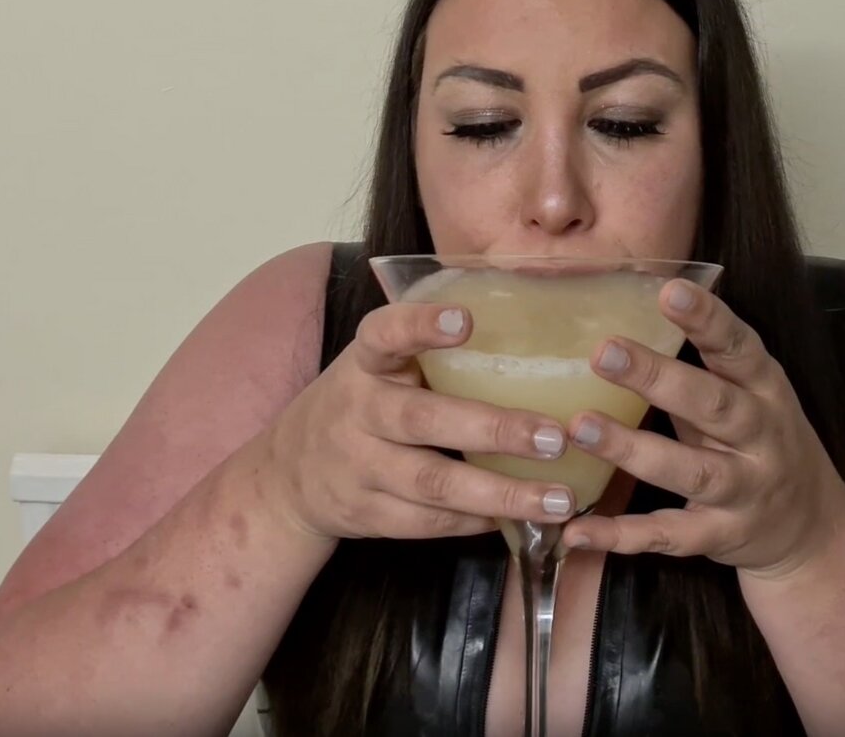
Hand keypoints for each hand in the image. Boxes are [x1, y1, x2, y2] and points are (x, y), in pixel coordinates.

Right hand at [258, 302, 576, 541]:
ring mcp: (358, 466)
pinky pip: (426, 523)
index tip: (467, 320)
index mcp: (366, 362)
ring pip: (433, 483)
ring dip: (500, 493)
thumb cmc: (363, 404)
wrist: (287, 476)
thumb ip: (431, 353)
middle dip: (494, 430)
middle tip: (554, 437)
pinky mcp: (365, 514)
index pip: (385, 334)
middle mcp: (357, 410)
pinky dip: (475, 522)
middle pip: (424, 420)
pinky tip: (518, 518)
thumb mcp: (380, 368)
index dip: (421, 325)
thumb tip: (536, 330)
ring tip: (557, 499)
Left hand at [561, 280, 844, 579]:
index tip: (670, 290)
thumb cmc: (760, 443)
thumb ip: (700, 363)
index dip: (708, 319)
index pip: (739, 347)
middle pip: (713, 405)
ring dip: (633, 449)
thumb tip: (628, 307)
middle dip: (658, 378)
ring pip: (690, 471)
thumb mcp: (748, 396)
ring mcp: (745, 491)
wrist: (813, 529)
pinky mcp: (722, 536)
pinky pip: (669, 535)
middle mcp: (762, 437)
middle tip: (604, 352)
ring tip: (580, 427)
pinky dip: (623, 535)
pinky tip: (578, 529)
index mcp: (766, 390)